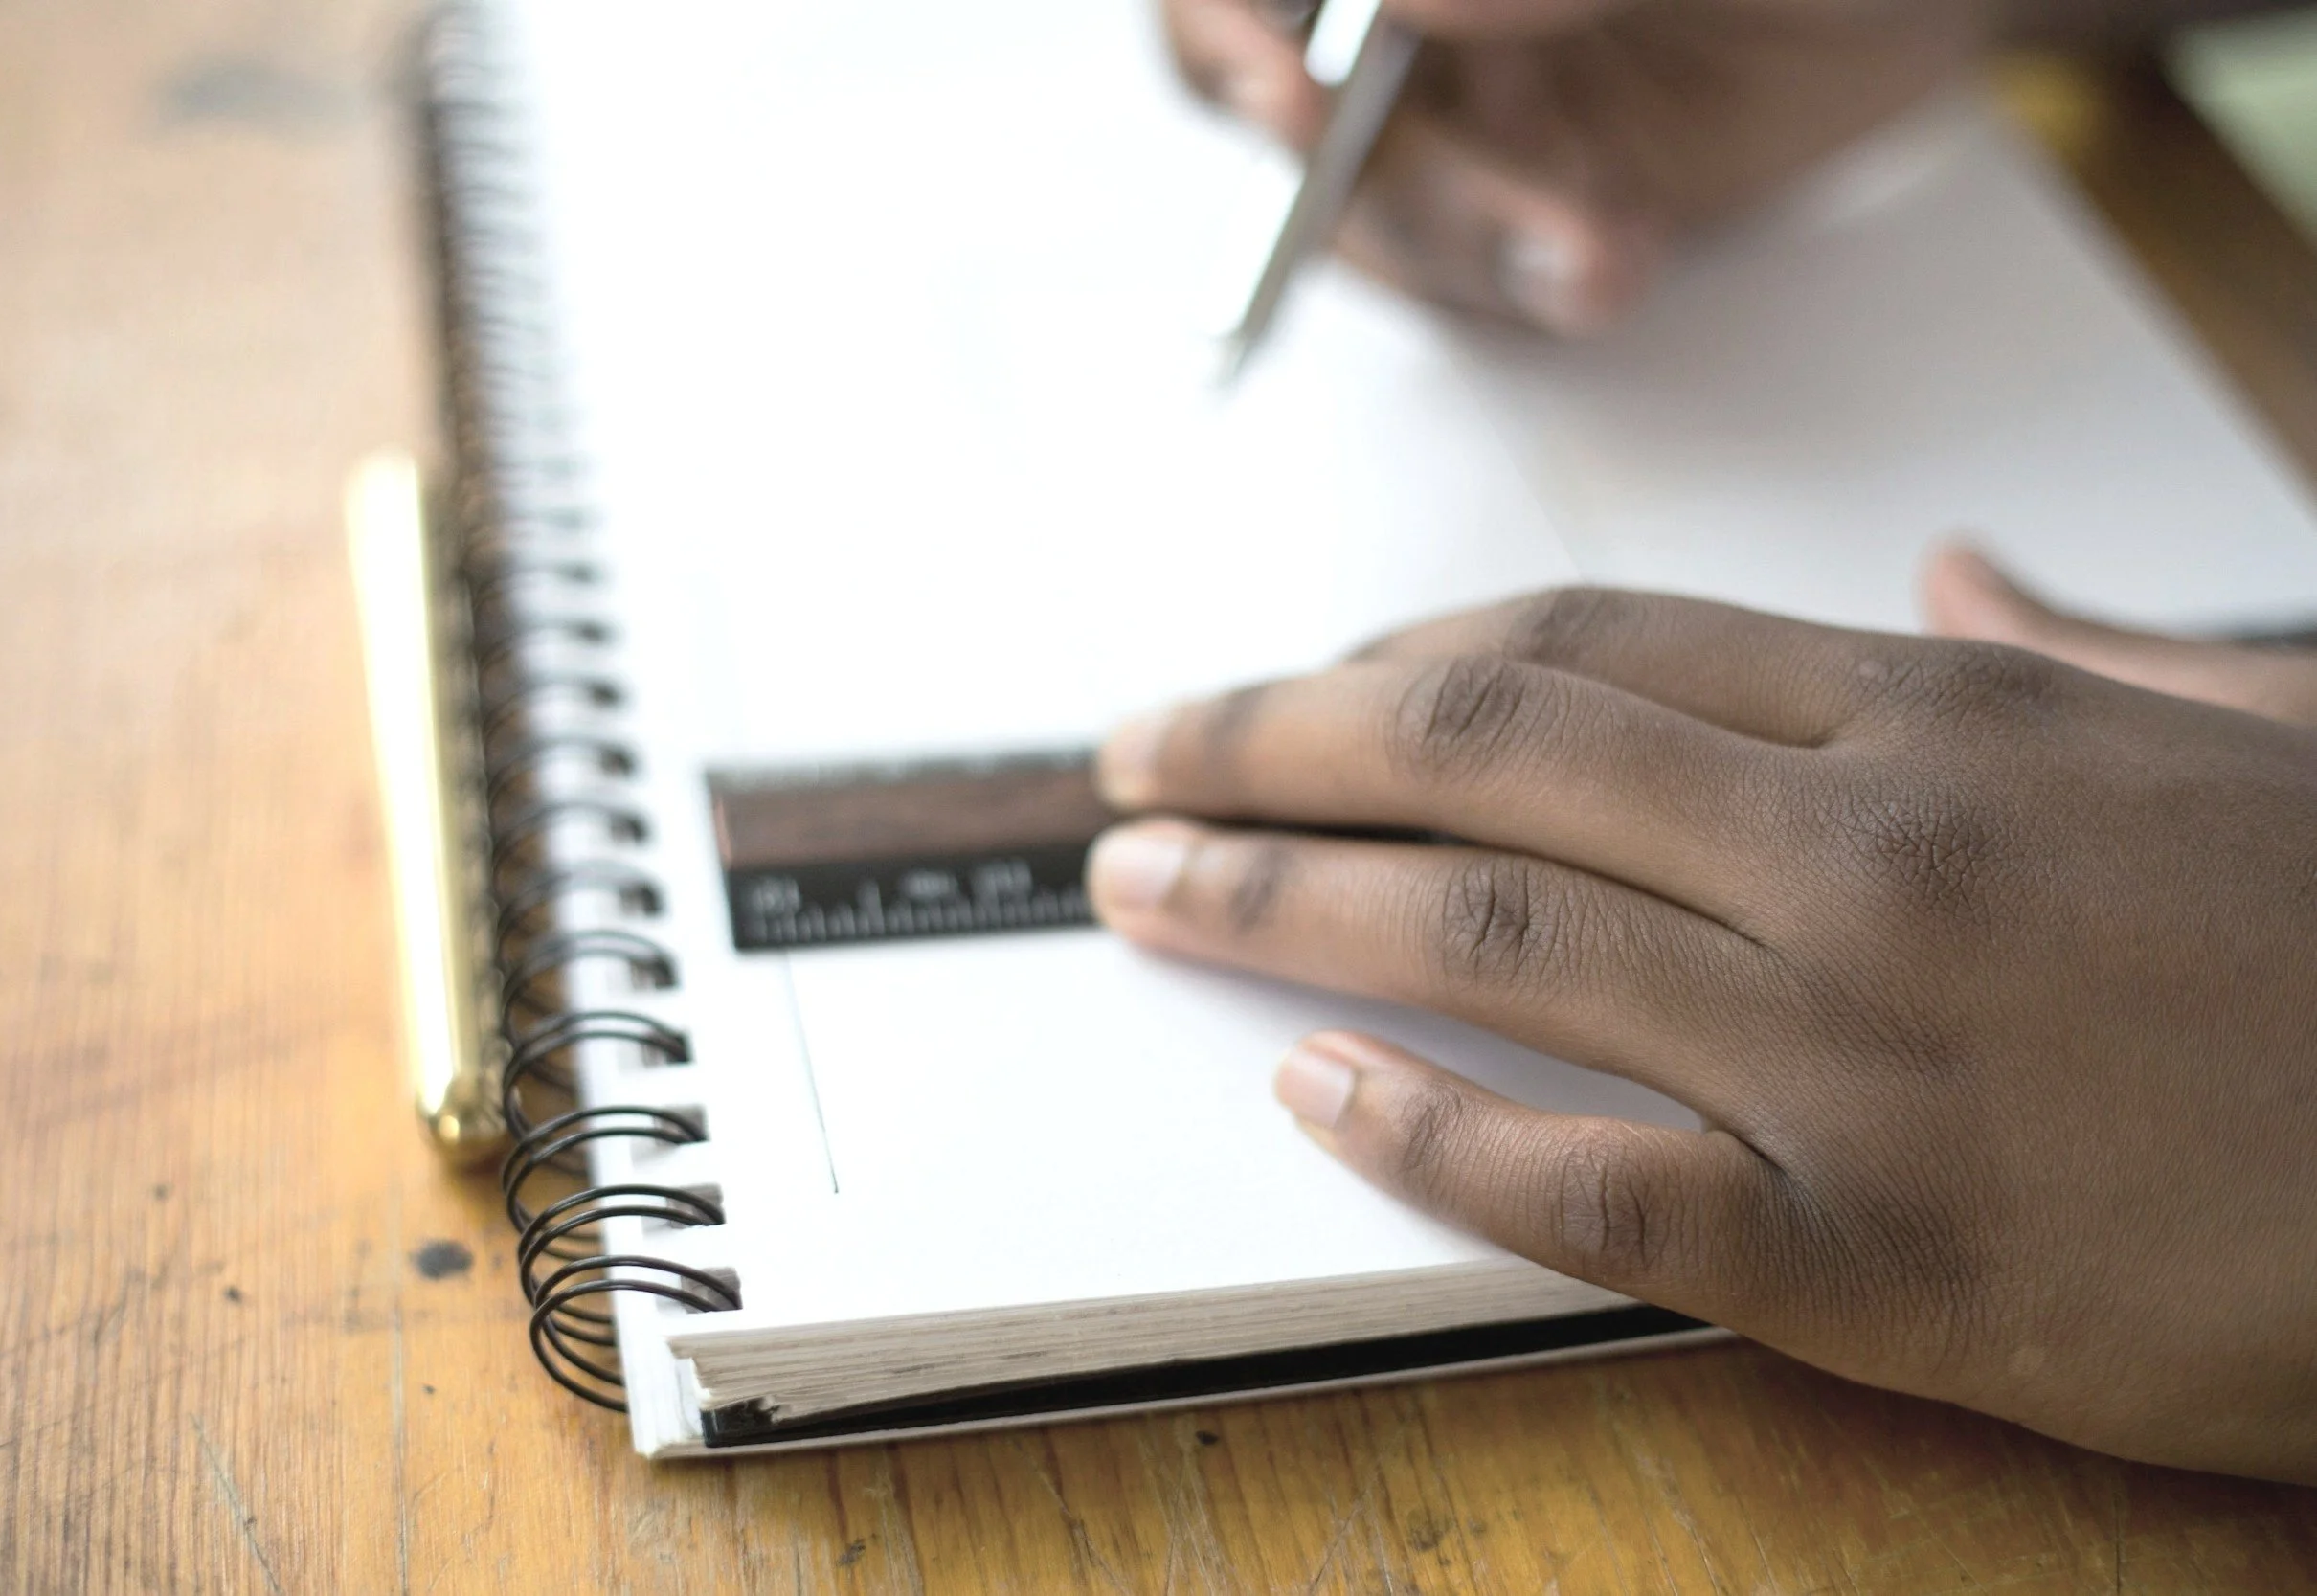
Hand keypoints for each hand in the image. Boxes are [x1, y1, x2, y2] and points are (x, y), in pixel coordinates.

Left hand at [1086, 554, 2316, 1480]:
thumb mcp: (2243, 730)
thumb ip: (2069, 641)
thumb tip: (1954, 564)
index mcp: (1939, 715)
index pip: (1578, 645)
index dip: (1387, 658)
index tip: (1280, 688)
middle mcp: (1869, 854)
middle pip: (1484, 751)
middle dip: (1265, 746)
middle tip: (1128, 763)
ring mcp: (1862, 1055)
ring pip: (1486, 939)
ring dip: (1272, 906)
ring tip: (1138, 891)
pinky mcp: (1879, 1256)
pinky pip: (1588, 1179)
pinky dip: (1423, 1136)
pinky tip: (1311, 1101)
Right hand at [1164, 0, 1986, 331]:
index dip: (1231, 32)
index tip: (1287, 91)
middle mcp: (1418, 7)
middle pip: (1285, 103)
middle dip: (1384, 179)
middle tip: (1499, 209)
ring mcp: (1467, 92)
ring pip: (1381, 207)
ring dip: (1478, 245)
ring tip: (1603, 244)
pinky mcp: (1533, 183)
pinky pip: (1481, 267)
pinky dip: (1541, 280)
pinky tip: (1620, 250)